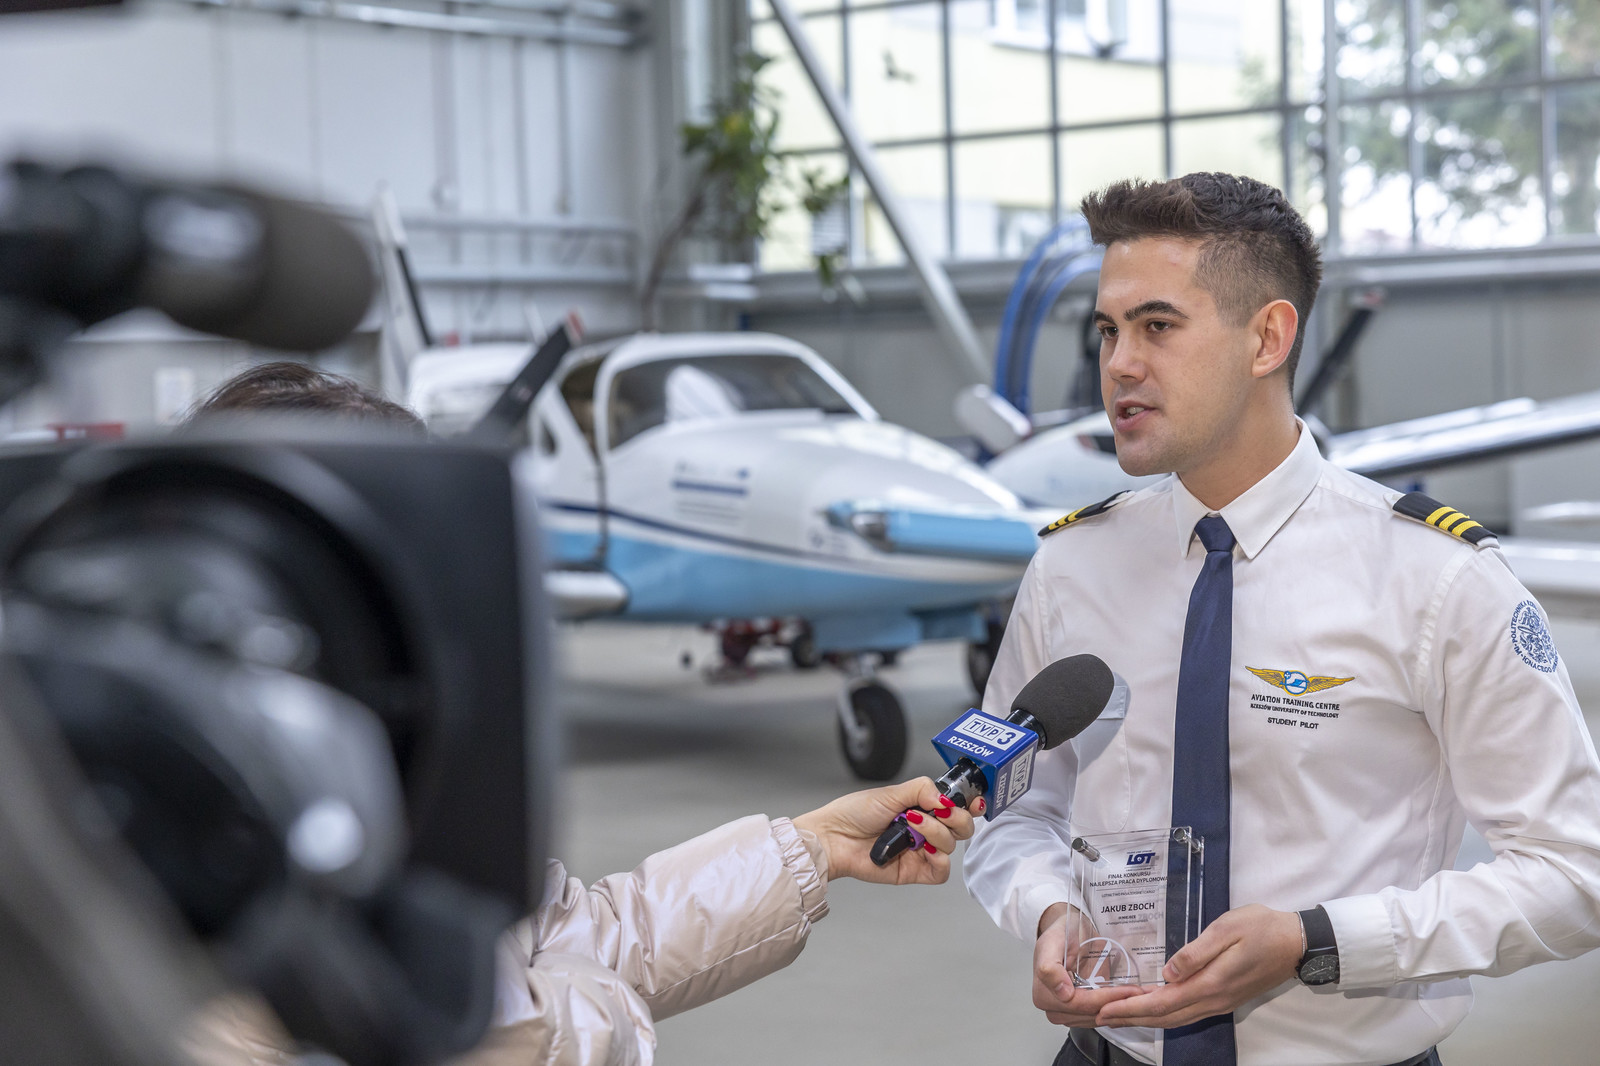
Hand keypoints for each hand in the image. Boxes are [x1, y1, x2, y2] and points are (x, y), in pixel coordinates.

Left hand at [792, 776, 979, 884]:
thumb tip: (946, 799)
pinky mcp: (914, 871)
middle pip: (962, 827)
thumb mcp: (891, 792)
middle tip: (942, 811)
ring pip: (951, 846)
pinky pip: (941, 871)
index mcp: (922, 807)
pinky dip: (939, 860)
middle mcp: (925, 828)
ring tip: (912, 825)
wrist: (833, 837)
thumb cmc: (854, 813)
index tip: (973, 800)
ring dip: (937, 832)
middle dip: (958, 817)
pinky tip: (923, 848)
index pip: (957, 805)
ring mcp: (921, 851)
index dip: (970, 803)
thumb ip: (922, 790)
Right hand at [1033, 902, 1144, 1025]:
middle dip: (1114, 1004)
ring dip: (1117, 1009)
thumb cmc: (1062, 932)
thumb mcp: (1053, 942)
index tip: (1127, 990)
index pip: (1079, 1004)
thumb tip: (1063, 993)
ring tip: (1136, 994)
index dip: (1104, 999)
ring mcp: (1067, 1012)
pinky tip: (1126, 998)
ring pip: (1096, 1019)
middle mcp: (1053, 1007)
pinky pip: (1098, 1016)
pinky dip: (1113, 1009)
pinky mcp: (1080, 1011)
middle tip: (1138, 992)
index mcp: (1043, 994)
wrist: (1069, 929)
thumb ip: (1050, 967)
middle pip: (1089, 1014)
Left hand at [1095, 904, 1302, 1028]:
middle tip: (1101, 1017)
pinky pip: (1188, 1013)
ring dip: (1146, 1018)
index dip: (1132, 1008)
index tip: (1105, 1010)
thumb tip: (1168, 972)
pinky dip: (1165, 1013)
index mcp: (1211, 983)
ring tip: (1120, 1015)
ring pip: (1177, 1018)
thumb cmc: (1262, 928)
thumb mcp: (1226, 929)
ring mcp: (1221, 1002)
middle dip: (1131, 1018)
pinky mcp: (1225, 998)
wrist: (1296, 942)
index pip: (1163, 1002)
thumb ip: (1196, 952)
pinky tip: (1153, 1006)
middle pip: (1166, 1016)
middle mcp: (1214, 1000)